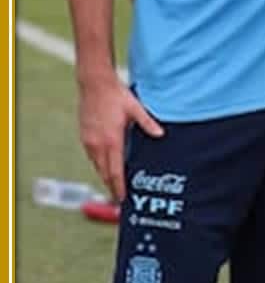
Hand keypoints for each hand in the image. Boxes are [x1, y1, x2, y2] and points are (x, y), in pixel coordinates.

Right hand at [78, 77, 163, 201]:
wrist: (94, 83)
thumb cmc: (116, 95)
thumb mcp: (135, 108)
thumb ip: (148, 123)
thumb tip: (161, 134)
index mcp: (111, 140)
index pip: (115, 171)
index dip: (118, 187)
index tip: (123, 199)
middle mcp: (97, 144)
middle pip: (104, 173)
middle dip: (112, 187)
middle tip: (119, 198)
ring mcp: (89, 140)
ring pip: (96, 166)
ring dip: (105, 176)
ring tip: (114, 185)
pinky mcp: (84, 136)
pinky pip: (92, 156)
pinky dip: (99, 164)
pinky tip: (106, 165)